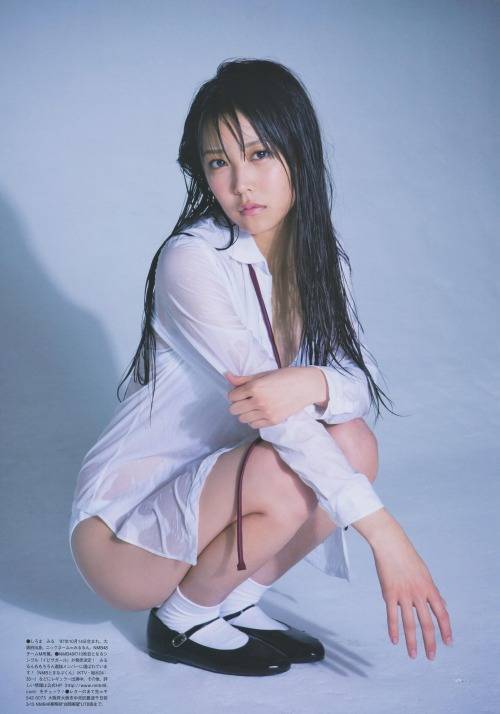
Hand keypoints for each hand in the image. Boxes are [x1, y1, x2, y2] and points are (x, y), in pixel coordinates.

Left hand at [225, 367, 320, 427]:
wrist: (305, 386)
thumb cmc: (285, 376)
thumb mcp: (263, 374)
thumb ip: (243, 379)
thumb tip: (226, 375)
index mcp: (255, 387)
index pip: (232, 396)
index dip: (235, 394)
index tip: (241, 392)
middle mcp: (258, 401)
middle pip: (234, 409)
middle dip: (237, 404)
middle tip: (245, 399)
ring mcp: (266, 412)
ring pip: (242, 419)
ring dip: (244, 413)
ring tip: (253, 406)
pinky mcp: (273, 421)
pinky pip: (253, 425)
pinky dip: (253, 420)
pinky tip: (259, 412)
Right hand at [360, 511, 452, 659]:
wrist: (390, 544)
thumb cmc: (407, 557)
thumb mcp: (425, 573)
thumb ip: (432, 591)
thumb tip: (442, 604)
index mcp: (429, 587)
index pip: (442, 613)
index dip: (446, 629)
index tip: (448, 642)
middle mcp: (418, 593)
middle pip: (427, 622)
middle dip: (430, 642)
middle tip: (431, 656)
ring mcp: (403, 594)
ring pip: (409, 623)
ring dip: (412, 641)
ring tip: (413, 655)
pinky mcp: (389, 593)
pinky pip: (392, 615)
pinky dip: (393, 629)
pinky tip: (395, 641)